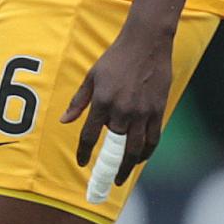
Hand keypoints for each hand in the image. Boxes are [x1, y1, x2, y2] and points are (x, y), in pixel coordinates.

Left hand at [61, 29, 172, 185]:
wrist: (146, 42)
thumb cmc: (116, 57)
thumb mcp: (92, 76)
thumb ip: (78, 101)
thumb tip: (64, 121)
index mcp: (102, 101)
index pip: (90, 135)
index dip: (84, 152)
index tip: (82, 163)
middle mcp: (122, 110)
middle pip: (115, 148)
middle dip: (109, 167)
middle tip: (105, 181)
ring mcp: (142, 112)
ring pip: (136, 148)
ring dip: (128, 166)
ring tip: (121, 176)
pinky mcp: (158, 110)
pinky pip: (153, 138)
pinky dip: (146, 152)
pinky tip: (140, 158)